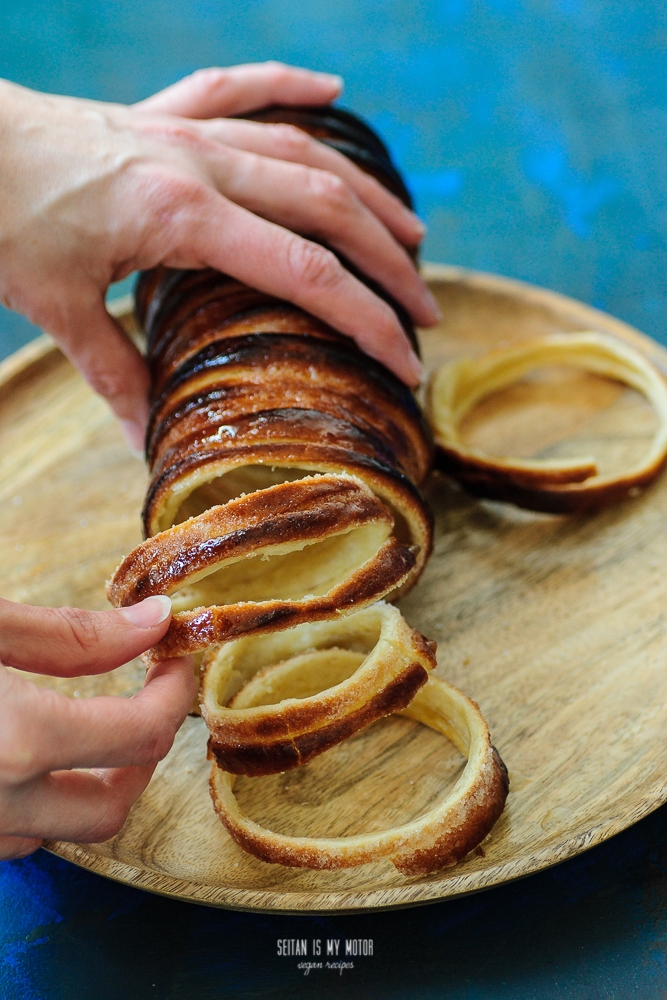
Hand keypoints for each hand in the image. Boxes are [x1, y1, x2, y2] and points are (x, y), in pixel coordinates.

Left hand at [0, 62, 437, 453]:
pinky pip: (240, 89)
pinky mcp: (161, 114)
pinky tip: (332, 89)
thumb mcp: (56, 305)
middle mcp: (200, 163)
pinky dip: (290, 87)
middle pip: (328, 208)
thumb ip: (114, 372)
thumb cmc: (0, 216)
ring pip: (302, 151)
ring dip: (365, 192)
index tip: (406, 361)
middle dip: (389, 263)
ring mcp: (184, 131)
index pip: (307, 274)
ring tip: (410, 232)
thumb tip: (151, 443)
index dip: (367, 321)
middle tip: (426, 310)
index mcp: (182, 215)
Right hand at [0, 595, 195, 859]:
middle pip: (109, 808)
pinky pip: (9, 836)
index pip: (141, 735)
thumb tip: (153, 622)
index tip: (175, 661)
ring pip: (55, 832)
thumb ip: (71, 634)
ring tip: (85, 726)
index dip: (174, 693)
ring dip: (84, 786)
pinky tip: (23, 757)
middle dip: (141, 754)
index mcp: (17, 741)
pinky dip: (32, 803)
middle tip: (145, 700)